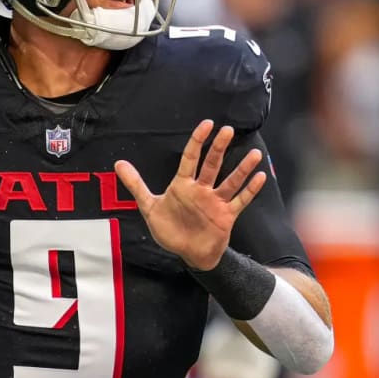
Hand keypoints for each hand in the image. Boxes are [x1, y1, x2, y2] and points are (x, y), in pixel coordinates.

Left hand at [115, 120, 266, 270]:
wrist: (187, 253)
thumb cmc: (170, 228)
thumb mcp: (149, 206)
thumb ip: (136, 184)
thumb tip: (118, 163)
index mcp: (183, 185)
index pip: (190, 158)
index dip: (197, 141)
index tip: (207, 124)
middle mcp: (201, 190)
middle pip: (212, 164)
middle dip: (219, 148)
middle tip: (227, 130)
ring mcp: (215, 202)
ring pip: (230, 181)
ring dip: (242, 168)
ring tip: (255, 154)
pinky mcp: (226, 216)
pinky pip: (240, 201)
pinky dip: (250, 190)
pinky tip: (260, 177)